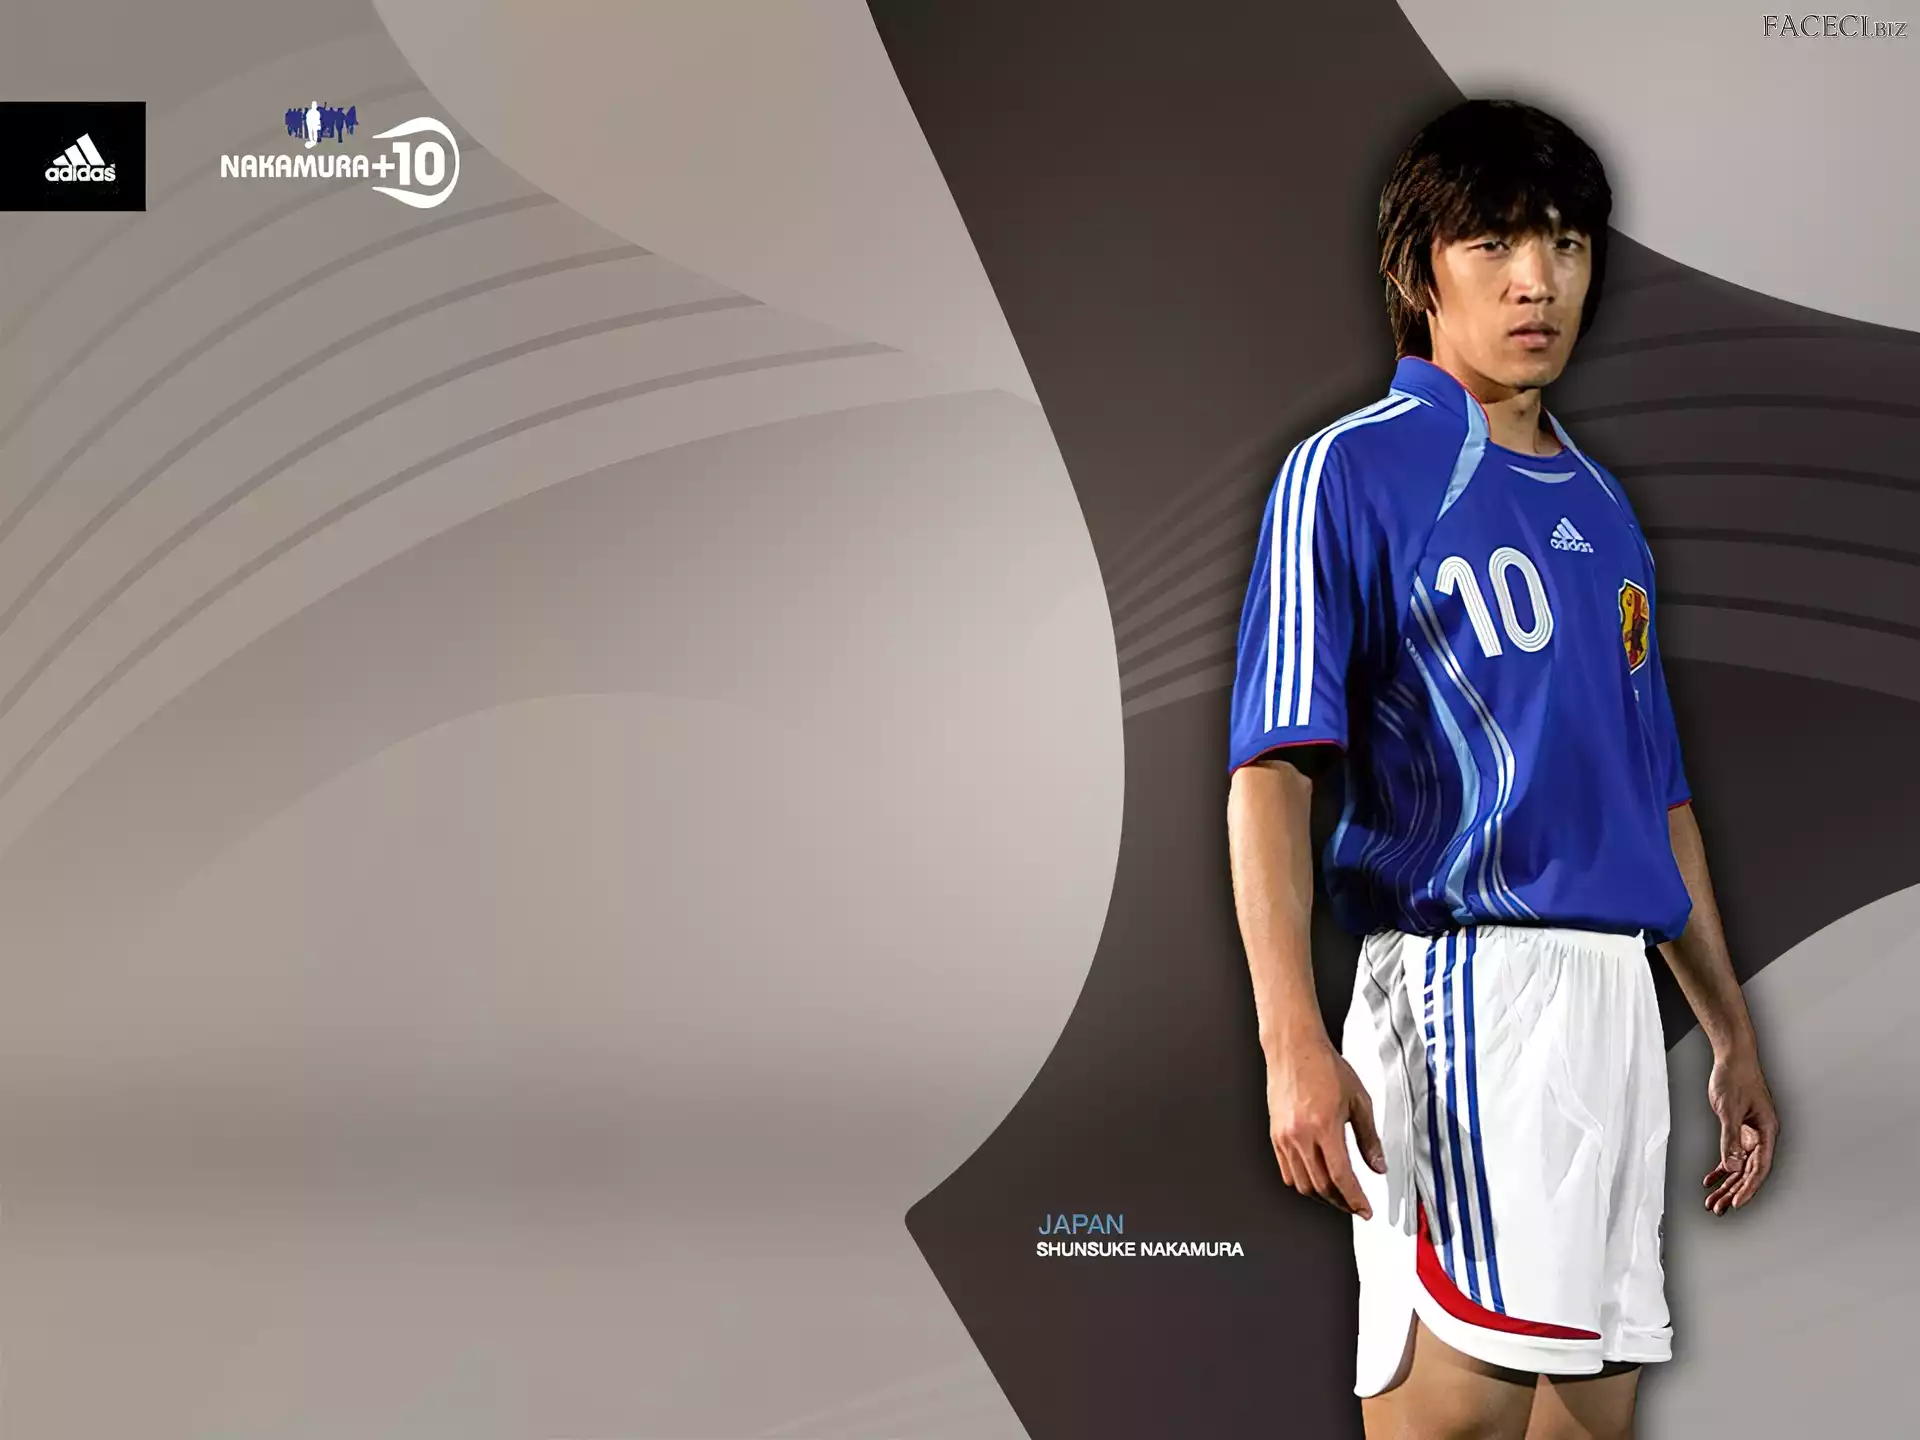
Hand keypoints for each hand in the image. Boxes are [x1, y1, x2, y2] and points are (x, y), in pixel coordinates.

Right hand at [1266, 1035, 1386, 1218]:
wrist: (1294, 1048)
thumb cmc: (1324, 1067)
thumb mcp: (1358, 1101)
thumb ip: (1370, 1138)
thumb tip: (1378, 1166)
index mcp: (1324, 1126)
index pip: (1341, 1176)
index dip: (1355, 1199)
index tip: (1364, 1209)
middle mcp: (1300, 1135)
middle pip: (1321, 1186)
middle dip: (1341, 1202)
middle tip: (1355, 1205)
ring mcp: (1284, 1137)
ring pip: (1302, 1184)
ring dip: (1322, 1196)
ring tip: (1338, 1195)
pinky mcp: (1275, 1135)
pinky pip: (1287, 1171)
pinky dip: (1303, 1183)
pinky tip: (1316, 1179)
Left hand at [1703, 1048, 1778, 1214]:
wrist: (1732, 1057)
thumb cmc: (1735, 1077)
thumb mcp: (1729, 1110)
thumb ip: (1729, 1140)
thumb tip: (1731, 1167)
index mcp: (1767, 1132)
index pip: (1759, 1168)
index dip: (1748, 1188)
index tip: (1737, 1203)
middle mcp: (1761, 1136)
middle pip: (1749, 1172)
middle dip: (1734, 1192)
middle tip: (1718, 1208)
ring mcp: (1751, 1134)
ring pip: (1739, 1166)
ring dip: (1726, 1184)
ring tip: (1713, 1201)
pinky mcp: (1739, 1130)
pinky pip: (1731, 1155)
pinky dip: (1721, 1168)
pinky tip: (1710, 1180)